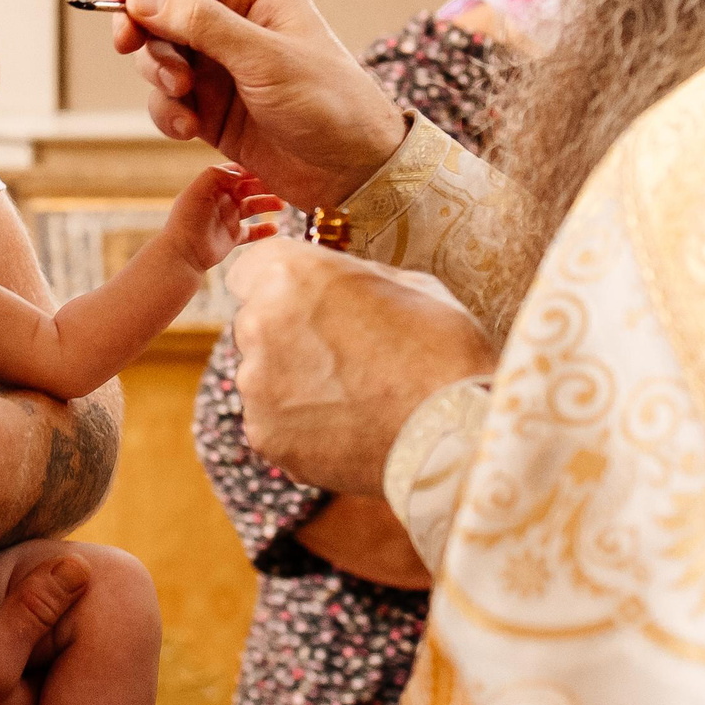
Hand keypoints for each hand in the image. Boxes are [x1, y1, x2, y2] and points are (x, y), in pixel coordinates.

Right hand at [108, 0, 408, 209]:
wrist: (353, 172)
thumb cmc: (329, 103)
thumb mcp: (266, 58)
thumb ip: (203, 25)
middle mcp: (234, 26)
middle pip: (162, 7)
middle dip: (144, 28)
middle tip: (130, 46)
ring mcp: (219, 68)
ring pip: (158, 55)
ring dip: (157, 74)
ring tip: (182, 95)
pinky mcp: (210, 110)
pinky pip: (168, 99)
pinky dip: (167, 111)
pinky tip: (188, 130)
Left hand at [162, 165, 284, 271]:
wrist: (183, 254)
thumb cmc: (186, 220)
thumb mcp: (197, 191)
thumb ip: (214, 174)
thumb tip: (239, 172)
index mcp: (213, 187)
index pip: (235, 172)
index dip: (250, 169)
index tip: (267, 167)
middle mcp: (222, 200)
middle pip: (248, 187)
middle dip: (264, 185)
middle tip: (281, 185)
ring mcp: (228, 218)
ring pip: (254, 207)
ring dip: (268, 204)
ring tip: (282, 204)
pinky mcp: (233, 237)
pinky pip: (253, 232)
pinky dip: (264, 230)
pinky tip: (275, 228)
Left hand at [226, 243, 498, 496]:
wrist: (454, 432)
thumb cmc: (440, 348)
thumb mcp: (402, 282)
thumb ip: (347, 279)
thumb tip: (333, 285)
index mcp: (289, 275)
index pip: (250, 268)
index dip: (279, 283)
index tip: (303, 298)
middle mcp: (259, 324)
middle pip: (254, 321)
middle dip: (287, 332)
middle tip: (341, 352)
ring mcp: (257, 386)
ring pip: (261, 374)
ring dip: (291, 380)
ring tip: (351, 396)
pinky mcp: (265, 435)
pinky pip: (271, 421)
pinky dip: (298, 425)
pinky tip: (346, 427)